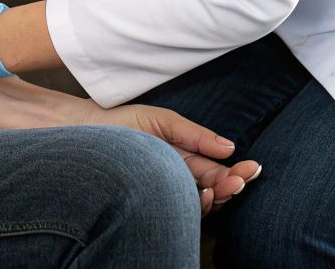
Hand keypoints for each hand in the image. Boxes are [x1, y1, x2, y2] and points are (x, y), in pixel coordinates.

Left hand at [81, 104, 261, 215]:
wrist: (81, 135)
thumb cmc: (119, 127)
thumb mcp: (161, 122)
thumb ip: (195, 134)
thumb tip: (229, 147)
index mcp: (185, 158)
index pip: (218, 171)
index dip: (237, 172)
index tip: (252, 168)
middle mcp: (179, 179)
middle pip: (215, 190)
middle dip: (232, 187)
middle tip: (241, 181)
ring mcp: (166, 193)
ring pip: (201, 205)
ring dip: (217, 198)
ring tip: (224, 187)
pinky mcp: (151, 206)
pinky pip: (180, 212)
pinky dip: (194, 206)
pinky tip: (199, 194)